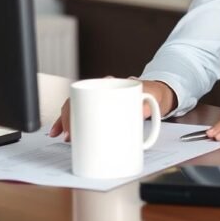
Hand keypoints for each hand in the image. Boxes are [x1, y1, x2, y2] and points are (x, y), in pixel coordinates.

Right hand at [47, 78, 176, 141]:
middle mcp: (101, 90)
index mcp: (110, 84)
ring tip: (61, 135)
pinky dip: (73, 123)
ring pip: (75, 108)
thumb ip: (148, 105)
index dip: (74, 110)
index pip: (84, 94)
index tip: (73, 126)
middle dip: (67, 119)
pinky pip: (83, 114)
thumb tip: (139, 112)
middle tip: (68, 136)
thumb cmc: (154, 94)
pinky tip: (65, 133)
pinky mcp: (101, 110)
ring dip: (65, 121)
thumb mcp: (153, 98)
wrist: (159, 95)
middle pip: (75, 102)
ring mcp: (99, 99)